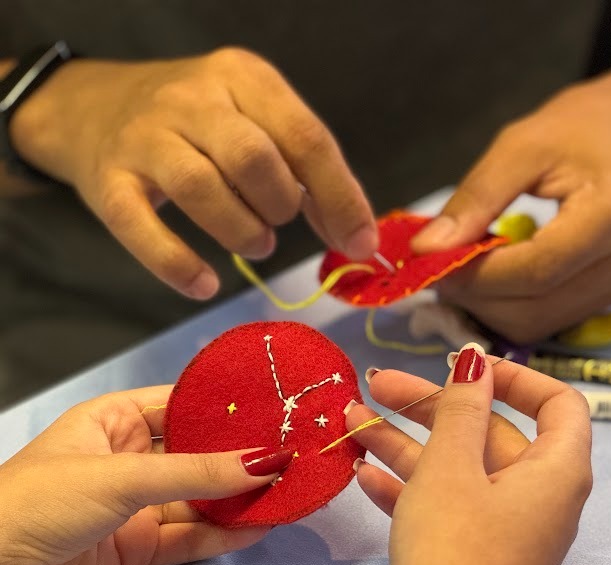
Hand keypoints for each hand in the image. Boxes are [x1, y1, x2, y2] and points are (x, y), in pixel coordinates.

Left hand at [0, 386, 290, 564]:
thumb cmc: (38, 504)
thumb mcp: (121, 477)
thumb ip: (197, 471)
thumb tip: (267, 460)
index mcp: (113, 422)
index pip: (181, 405)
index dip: (227, 407)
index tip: (278, 407)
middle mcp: (128, 460)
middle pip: (198, 454)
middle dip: (243, 457)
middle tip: (296, 452)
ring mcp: (135, 507)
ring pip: (200, 498)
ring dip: (241, 498)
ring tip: (290, 491)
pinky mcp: (139, 550)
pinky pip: (192, 538)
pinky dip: (225, 535)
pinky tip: (260, 526)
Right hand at [8, 48, 376, 297]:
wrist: (94, 107)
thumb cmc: (200, 124)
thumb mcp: (257, 122)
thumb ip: (306, 172)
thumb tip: (356, 236)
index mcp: (243, 77)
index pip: (305, 137)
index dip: (340, 197)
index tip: (360, 243)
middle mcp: (192, 99)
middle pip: (254, 159)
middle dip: (281, 206)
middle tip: (278, 222)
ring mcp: (144, 138)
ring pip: (201, 188)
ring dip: (241, 232)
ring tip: (254, 241)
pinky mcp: (108, 181)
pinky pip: (141, 228)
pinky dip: (178, 265)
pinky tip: (205, 285)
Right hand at [346, 346, 592, 564]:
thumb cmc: (453, 549)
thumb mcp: (452, 466)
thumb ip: (462, 408)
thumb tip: (477, 360)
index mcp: (559, 470)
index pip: (558, 402)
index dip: (513, 376)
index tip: (463, 368)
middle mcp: (544, 497)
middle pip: (492, 433)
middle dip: (431, 407)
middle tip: (378, 385)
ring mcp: (512, 529)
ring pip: (463, 470)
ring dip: (409, 445)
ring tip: (351, 423)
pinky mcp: (482, 555)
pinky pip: (453, 506)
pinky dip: (414, 488)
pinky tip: (364, 475)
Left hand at [412, 66, 610, 342]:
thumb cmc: (579, 129)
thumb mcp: (519, 147)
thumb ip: (475, 199)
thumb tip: (426, 250)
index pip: (536, 270)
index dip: (477, 275)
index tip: (429, 261)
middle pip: (535, 308)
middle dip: (476, 296)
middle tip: (437, 265)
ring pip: (537, 324)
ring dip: (488, 306)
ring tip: (463, 266)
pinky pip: (548, 319)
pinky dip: (509, 305)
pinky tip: (493, 272)